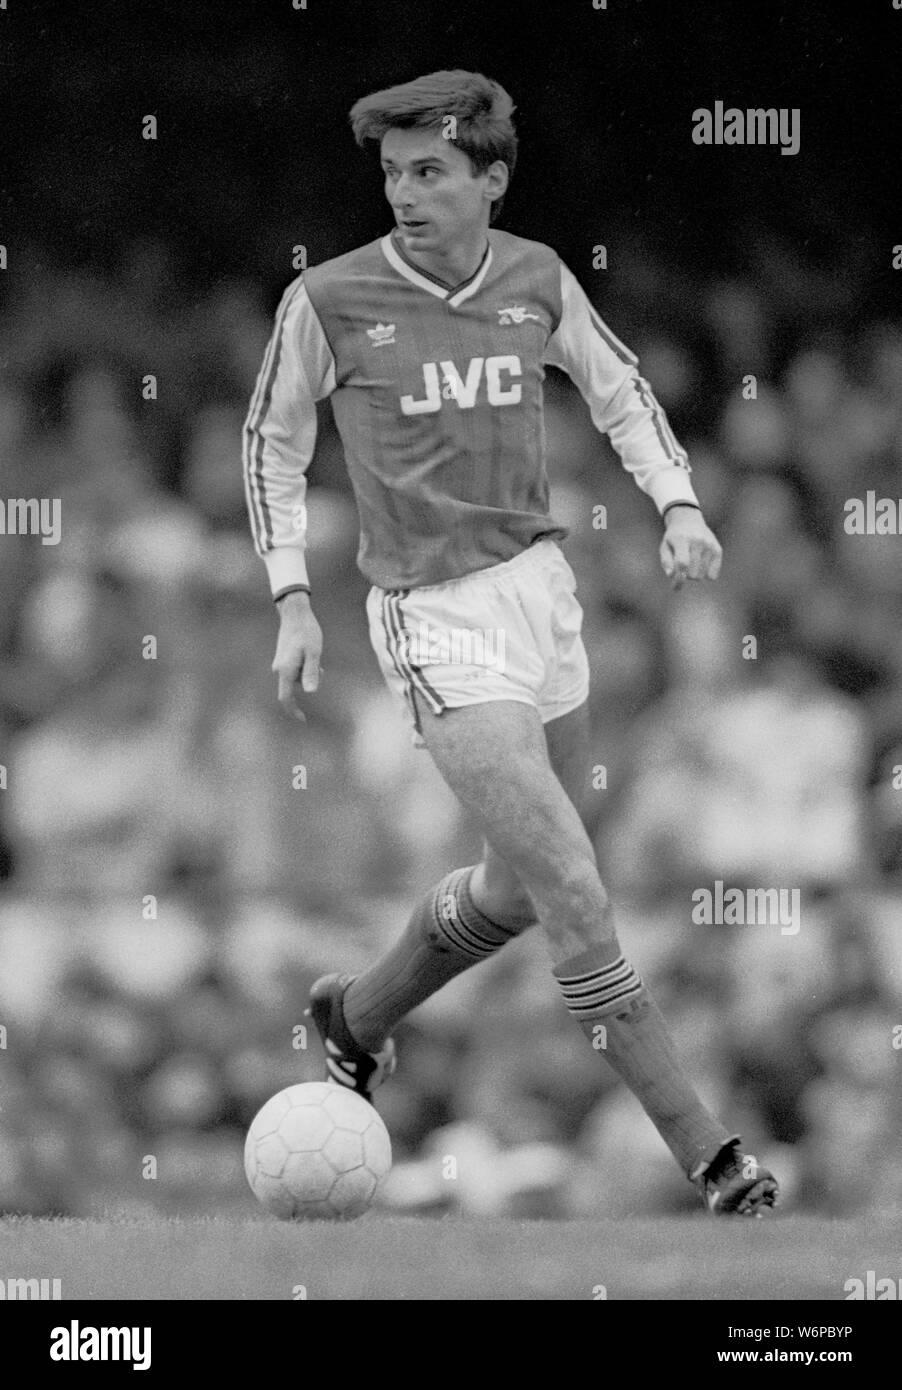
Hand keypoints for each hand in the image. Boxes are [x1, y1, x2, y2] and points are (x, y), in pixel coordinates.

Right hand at [271, 592, 322, 720]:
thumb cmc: (307, 632)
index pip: (286, 698)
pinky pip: (295, 669)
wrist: (294, 614)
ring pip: (297, 676)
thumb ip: (312, 672)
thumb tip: (310, 691)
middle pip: (296, 686)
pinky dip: (304, 665)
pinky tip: (309, 651)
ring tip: (314, 653)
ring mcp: (280, 663)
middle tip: (321, 665)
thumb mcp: (314, 652)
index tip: (303, 720)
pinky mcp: (282, 658)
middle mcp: (279, 669)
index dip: (293, 711)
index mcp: (286, 670)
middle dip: (309, 680)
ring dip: (308, 671)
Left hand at [659, 506, 722, 589]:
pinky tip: (701, 567)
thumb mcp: (664, 546)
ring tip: (691, 564)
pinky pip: (713, 575)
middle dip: (685, 576)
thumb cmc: (674, 538)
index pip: (682, 563)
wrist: (688, 520)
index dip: (679, 579)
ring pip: (702, 575)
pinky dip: (706, 575)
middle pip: (692, 573)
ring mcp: (709, 545)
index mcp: (682, 539)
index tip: (676, 588)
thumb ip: (666, 562)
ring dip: (695, 575)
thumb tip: (671, 575)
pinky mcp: (717, 550)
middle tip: (682, 568)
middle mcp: (698, 541)